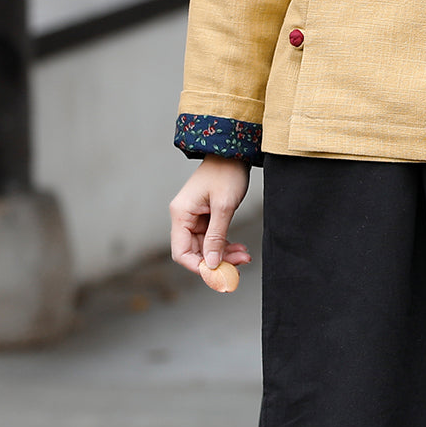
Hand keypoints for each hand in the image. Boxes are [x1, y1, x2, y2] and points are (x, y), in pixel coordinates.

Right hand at [170, 155, 252, 277]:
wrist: (234, 152)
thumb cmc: (227, 172)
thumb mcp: (224, 206)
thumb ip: (217, 236)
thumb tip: (212, 264)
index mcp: (181, 214)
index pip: (181, 252)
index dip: (198, 267)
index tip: (218, 274)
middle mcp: (184, 217)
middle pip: (195, 252)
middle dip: (217, 261)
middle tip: (240, 264)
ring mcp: (195, 217)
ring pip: (206, 247)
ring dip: (224, 254)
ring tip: (244, 256)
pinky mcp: (206, 216)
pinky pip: (213, 238)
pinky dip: (225, 245)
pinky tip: (240, 249)